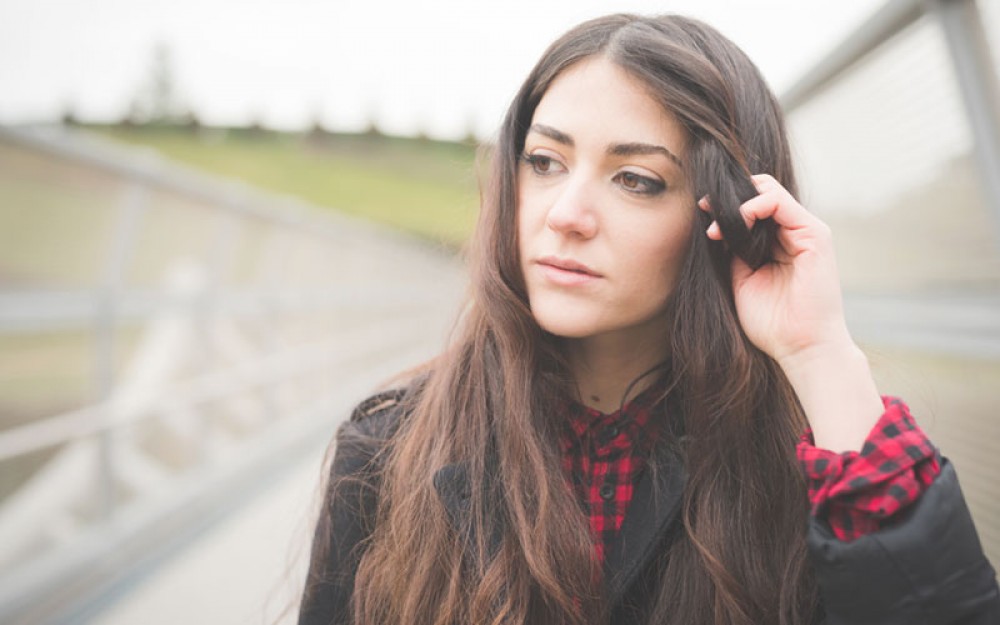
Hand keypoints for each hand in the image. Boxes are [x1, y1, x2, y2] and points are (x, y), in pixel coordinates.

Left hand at [700, 174, 851, 365]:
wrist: (801, 348)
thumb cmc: (773, 323)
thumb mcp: (742, 279)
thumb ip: (734, 251)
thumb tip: (716, 227)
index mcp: (779, 243)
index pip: (754, 206)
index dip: (726, 205)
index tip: (703, 214)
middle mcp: (794, 233)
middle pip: (760, 192)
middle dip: (729, 199)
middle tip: (706, 211)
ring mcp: (806, 232)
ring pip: (769, 191)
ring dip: (737, 203)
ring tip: (719, 225)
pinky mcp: (815, 235)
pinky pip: (779, 202)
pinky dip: (753, 206)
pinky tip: (738, 221)